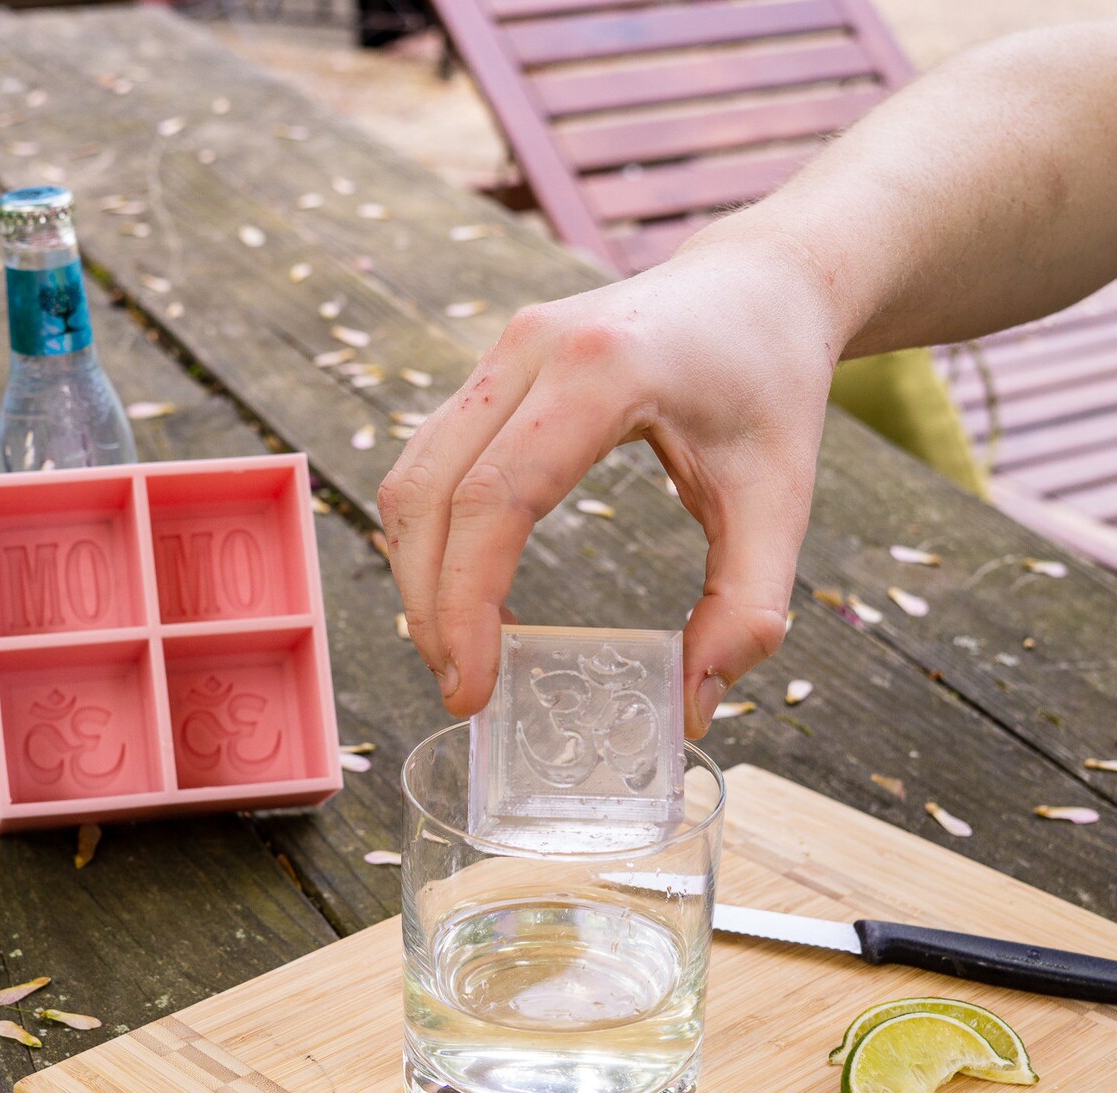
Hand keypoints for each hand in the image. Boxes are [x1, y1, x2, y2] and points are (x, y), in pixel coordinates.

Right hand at [376, 235, 839, 736]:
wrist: (760, 283)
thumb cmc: (772, 382)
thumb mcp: (782, 498)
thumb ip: (747, 606)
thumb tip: (689, 707)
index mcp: (603, 371)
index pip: (496, 499)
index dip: (467, 603)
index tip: (475, 687)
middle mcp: (530, 351)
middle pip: (429, 493)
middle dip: (428, 604)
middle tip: (459, 689)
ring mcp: (501, 353)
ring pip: (413, 477)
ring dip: (418, 573)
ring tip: (457, 651)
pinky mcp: (491, 369)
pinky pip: (429, 461)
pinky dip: (431, 536)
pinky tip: (467, 592)